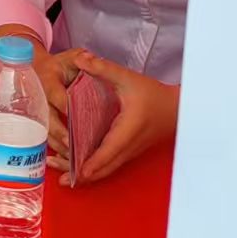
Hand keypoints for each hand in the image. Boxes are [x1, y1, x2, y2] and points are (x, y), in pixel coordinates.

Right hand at [33, 48, 81, 167]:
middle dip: (60, 133)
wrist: (36, 70)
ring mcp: (36, 112)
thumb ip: (81, 58)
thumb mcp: (71, 57)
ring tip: (72, 157)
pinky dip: (55, 149)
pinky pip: (45, 137)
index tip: (75, 119)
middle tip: (72, 145)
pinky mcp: (39, 122)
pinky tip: (65, 159)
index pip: (58, 96)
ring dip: (57, 145)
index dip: (66, 108)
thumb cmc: (60, 64)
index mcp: (47, 80)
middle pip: (47, 118)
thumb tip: (87, 59)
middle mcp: (38, 98)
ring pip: (44, 131)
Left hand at [64, 52, 179, 185]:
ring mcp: (129, 151)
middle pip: (104, 167)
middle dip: (81, 174)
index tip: (77, 173)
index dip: (92, 163)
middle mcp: (128, 146)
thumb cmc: (153, 94)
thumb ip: (103, 69)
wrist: (177, 108)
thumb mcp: (128, 78)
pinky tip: (77, 169)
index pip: (108, 151)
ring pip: (106, 169)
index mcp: (127, 130)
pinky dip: (93, 169)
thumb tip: (79, 58)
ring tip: (61, 178)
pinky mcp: (128, 151)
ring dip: (85, 175)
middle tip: (59, 179)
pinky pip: (109, 164)